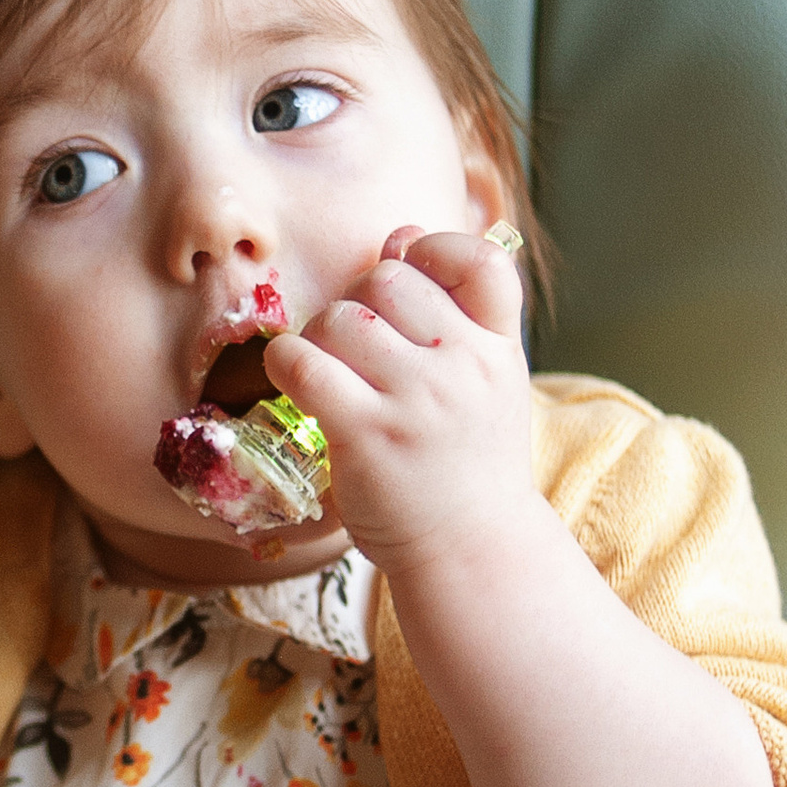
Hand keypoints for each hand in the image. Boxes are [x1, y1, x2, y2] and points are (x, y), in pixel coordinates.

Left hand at [265, 222, 535, 574]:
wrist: (472, 551)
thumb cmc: (467, 464)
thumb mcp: (489, 383)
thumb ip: (453, 312)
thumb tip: (397, 236)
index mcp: (498, 349)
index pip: (481, 260)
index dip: (434, 250)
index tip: (408, 273)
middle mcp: (464, 366)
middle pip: (389, 280)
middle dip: (359, 302)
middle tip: (356, 347)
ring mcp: (416, 399)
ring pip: (342, 317)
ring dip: (321, 337)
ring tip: (332, 375)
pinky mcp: (367, 433)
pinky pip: (304, 363)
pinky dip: (288, 364)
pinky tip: (297, 383)